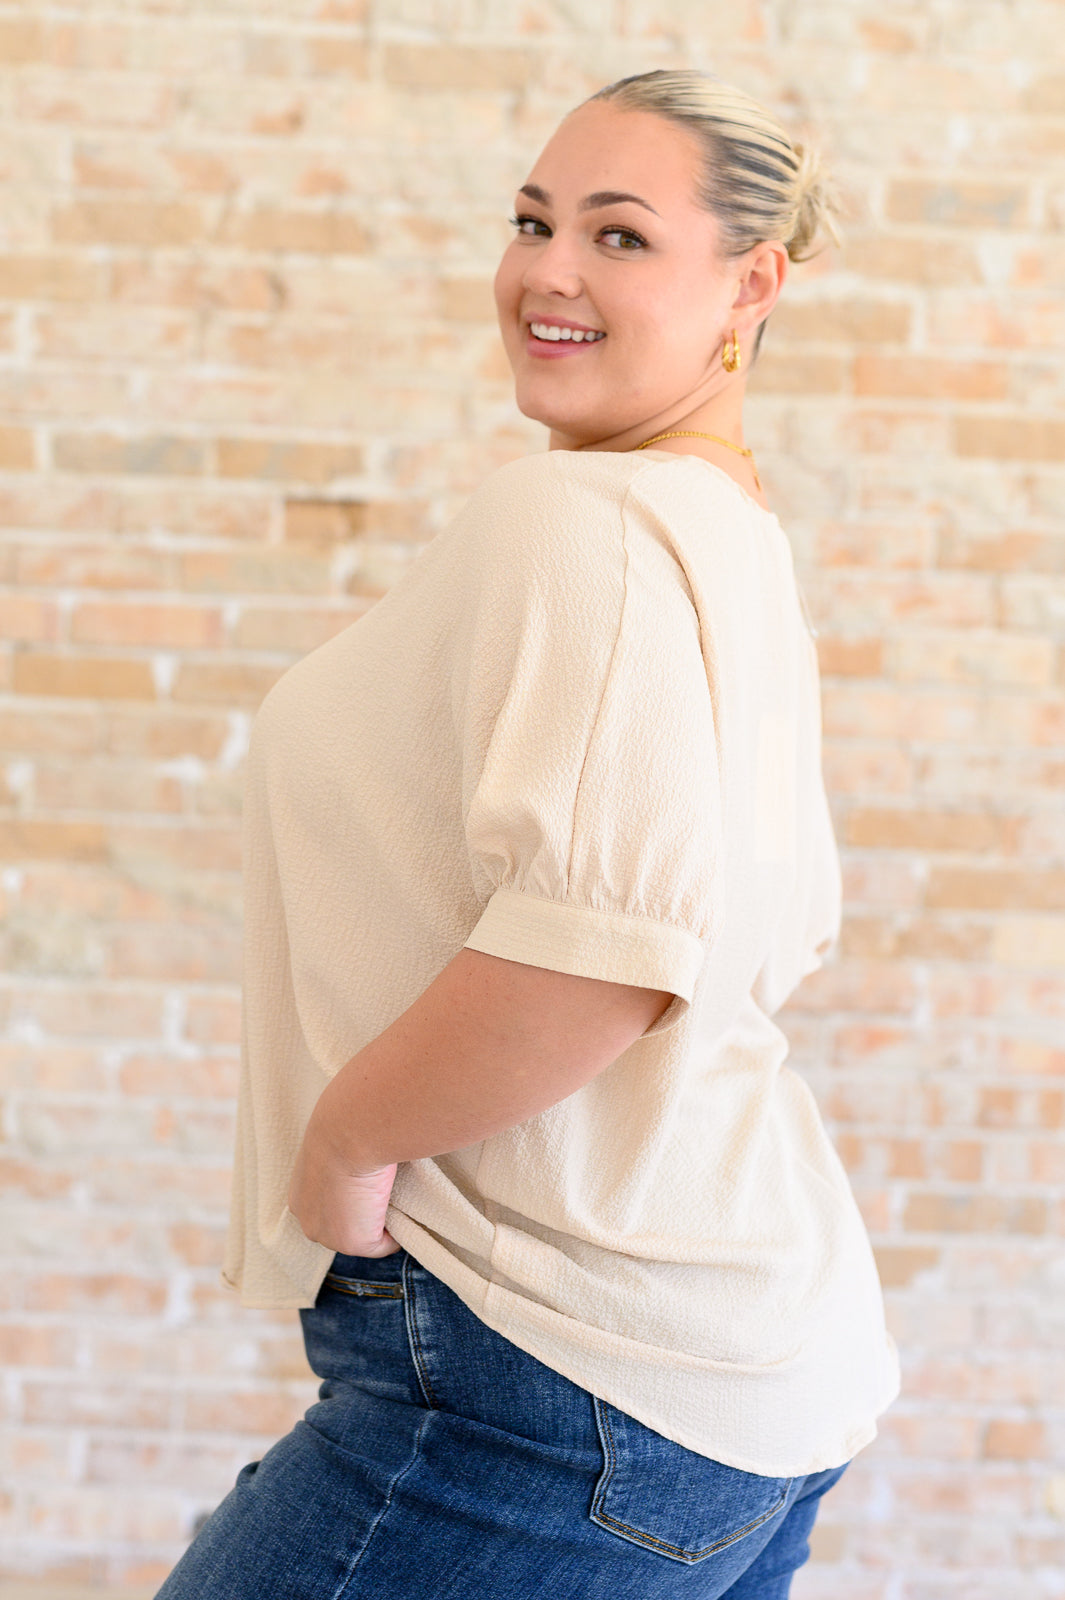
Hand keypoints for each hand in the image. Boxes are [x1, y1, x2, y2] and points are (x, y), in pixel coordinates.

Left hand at [288, 1115, 400, 1256]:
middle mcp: (308, 1219)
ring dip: (382, 1219)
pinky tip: (403, 1200)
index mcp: (302, 1194)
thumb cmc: (346, 1123)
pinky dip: (400, 1228)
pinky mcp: (355, 1242)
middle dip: (368, 1213)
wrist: (351, 1129)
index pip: (331, 1207)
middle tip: (387, 1187)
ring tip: (396, 1191)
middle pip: (346, 1226)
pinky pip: (386, 1243)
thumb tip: (367, 1152)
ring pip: (365, 1235)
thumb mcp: (337, 1141)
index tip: (372, 1181)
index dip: (355, 1197)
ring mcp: (329, 1236)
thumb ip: (343, 1157)